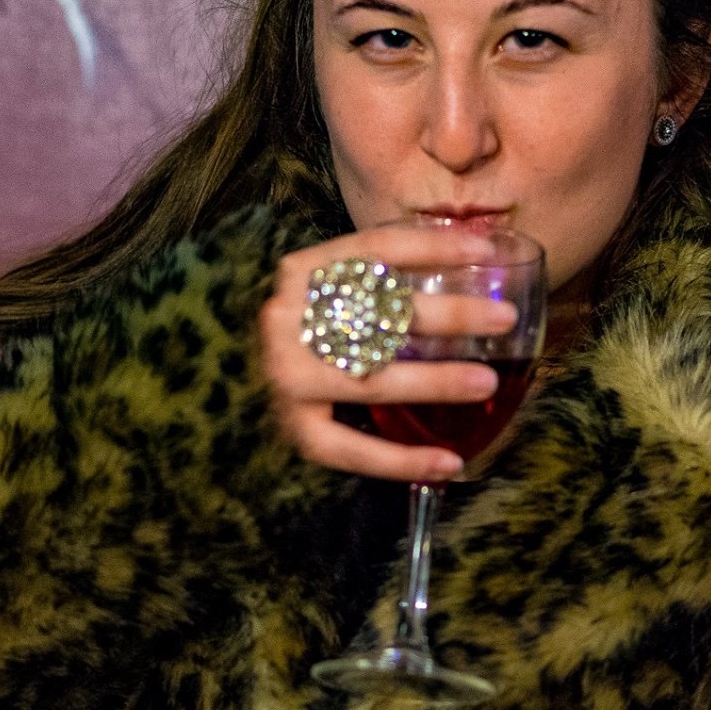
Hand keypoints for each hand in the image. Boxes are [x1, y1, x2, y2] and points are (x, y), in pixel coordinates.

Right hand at [261, 225, 518, 481]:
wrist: (207, 381)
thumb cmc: (285, 329)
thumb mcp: (315, 287)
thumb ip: (369, 274)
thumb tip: (459, 252)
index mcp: (300, 273)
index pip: (374, 249)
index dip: (434, 246)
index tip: (486, 248)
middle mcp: (287, 320)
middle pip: (380, 314)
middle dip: (449, 316)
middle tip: (503, 320)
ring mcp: (287, 377)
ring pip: (372, 379)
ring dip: (435, 380)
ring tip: (486, 382)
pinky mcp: (291, 429)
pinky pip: (353, 449)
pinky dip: (402, 459)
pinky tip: (450, 462)